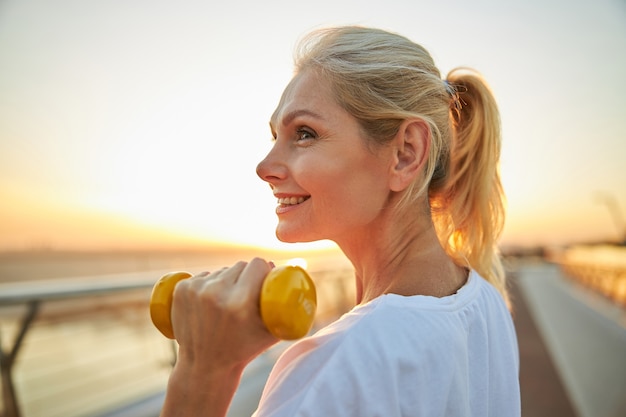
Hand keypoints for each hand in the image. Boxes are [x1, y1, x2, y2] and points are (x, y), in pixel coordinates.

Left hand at [171, 258, 278, 374]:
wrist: (204, 366)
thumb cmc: (244, 349)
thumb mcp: (272, 331)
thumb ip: (284, 303)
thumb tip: (279, 268)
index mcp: (240, 303)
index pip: (257, 264)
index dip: (263, 271)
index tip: (263, 280)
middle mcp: (216, 293)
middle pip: (240, 265)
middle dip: (246, 277)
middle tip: (245, 296)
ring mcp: (196, 290)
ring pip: (222, 270)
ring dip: (227, 282)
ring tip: (226, 305)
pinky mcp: (182, 289)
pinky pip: (205, 275)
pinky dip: (210, 285)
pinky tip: (210, 304)